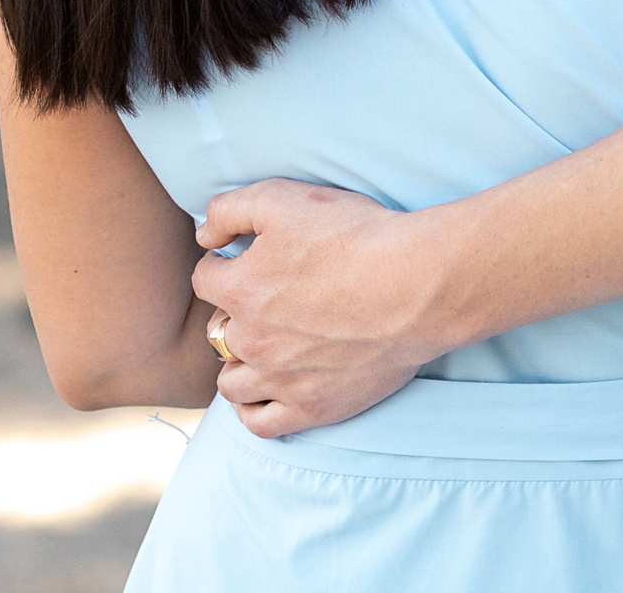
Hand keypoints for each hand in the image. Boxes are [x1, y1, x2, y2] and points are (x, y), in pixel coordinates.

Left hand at [192, 180, 441, 436]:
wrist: (418, 284)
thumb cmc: (357, 236)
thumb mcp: (285, 198)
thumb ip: (230, 209)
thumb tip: (203, 237)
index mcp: (241, 289)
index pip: (205, 278)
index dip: (223, 263)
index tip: (246, 257)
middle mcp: (252, 340)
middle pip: (218, 331)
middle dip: (234, 313)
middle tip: (266, 298)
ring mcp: (281, 380)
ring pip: (232, 382)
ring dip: (239, 363)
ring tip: (263, 346)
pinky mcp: (313, 407)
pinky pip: (261, 423)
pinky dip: (254, 408)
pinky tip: (267, 389)